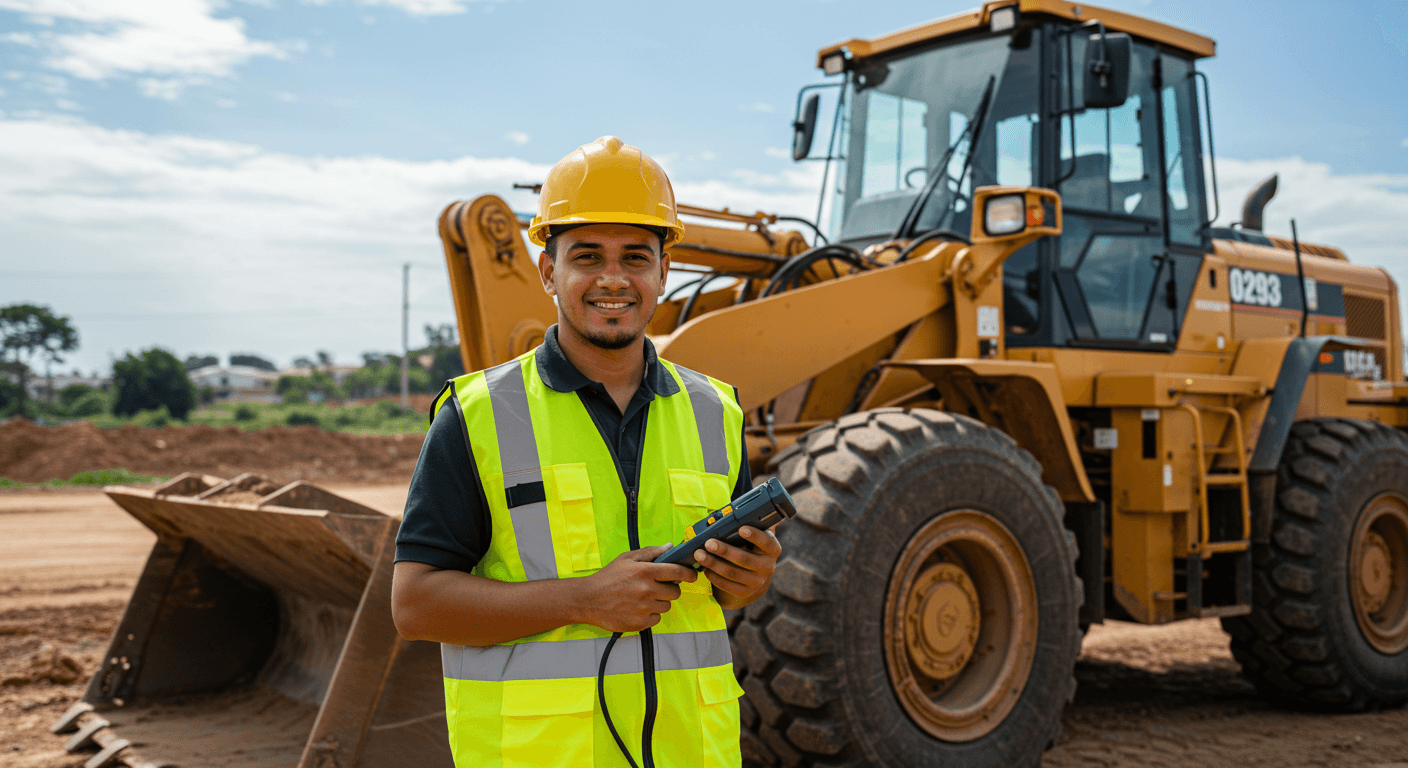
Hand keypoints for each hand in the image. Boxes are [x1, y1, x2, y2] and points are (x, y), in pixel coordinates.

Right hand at [579, 544, 696, 632]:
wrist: (588, 599)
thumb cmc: (607, 577)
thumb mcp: (627, 558)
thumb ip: (650, 552)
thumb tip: (670, 546)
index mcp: (645, 571)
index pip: (677, 572)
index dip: (689, 573)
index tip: (692, 574)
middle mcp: (646, 589)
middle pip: (675, 592)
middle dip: (671, 588)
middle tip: (660, 587)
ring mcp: (644, 608)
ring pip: (666, 606)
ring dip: (660, 602)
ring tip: (644, 598)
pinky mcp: (640, 622)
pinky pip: (657, 619)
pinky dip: (651, 614)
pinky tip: (638, 608)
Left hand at [694, 526, 780, 606]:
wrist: (754, 576)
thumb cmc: (750, 548)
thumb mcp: (754, 538)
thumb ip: (751, 525)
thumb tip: (744, 509)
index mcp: (772, 549)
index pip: (767, 542)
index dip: (755, 536)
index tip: (741, 529)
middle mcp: (768, 567)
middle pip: (745, 559)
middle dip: (724, 550)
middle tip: (708, 543)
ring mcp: (757, 582)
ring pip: (733, 573)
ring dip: (714, 563)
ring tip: (699, 555)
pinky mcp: (745, 592)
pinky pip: (727, 585)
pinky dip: (714, 576)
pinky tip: (705, 569)